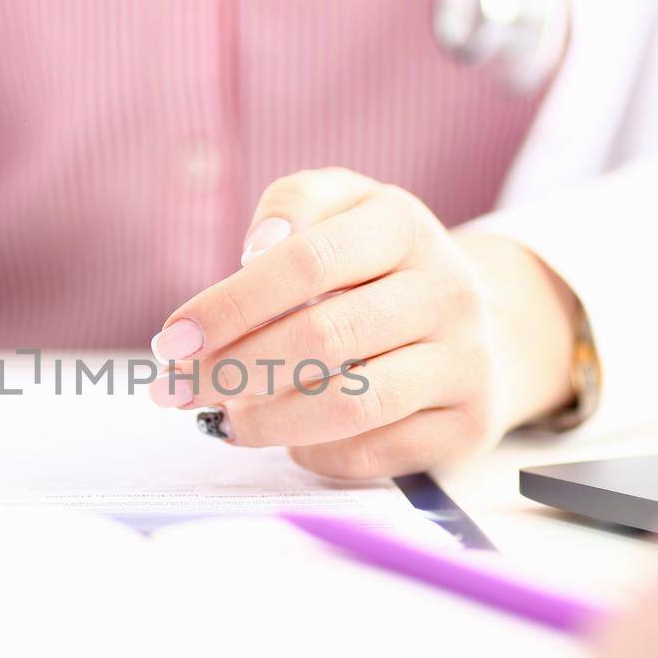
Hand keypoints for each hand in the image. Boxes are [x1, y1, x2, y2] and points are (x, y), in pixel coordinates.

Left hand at [148, 168, 579, 476]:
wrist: (485, 323)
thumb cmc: (379, 265)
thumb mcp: (342, 207)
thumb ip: (293, 205)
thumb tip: (255, 250)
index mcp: (402, 226)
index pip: (306, 262)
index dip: (230, 305)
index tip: (171, 342)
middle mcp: (446, 291)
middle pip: (323, 337)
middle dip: (233, 370)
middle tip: (177, 392)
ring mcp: (464, 361)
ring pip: (351, 404)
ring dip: (267, 419)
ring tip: (222, 421)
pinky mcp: (469, 423)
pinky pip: (375, 452)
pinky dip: (315, 453)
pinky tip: (285, 439)